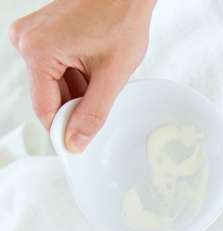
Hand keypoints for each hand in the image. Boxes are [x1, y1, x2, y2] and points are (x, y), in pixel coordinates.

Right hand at [8, 0, 154, 151]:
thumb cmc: (121, 21)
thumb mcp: (112, 75)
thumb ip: (93, 113)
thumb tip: (75, 142)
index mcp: (37, 51)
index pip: (44, 108)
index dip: (63, 129)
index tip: (80, 144)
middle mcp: (26, 41)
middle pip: (48, 95)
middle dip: (76, 106)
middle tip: (104, 105)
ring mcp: (32, 35)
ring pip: (53, 83)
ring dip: (78, 91)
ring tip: (103, 77)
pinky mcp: (42, 33)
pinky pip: (55, 67)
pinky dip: (76, 76)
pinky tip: (95, 70)